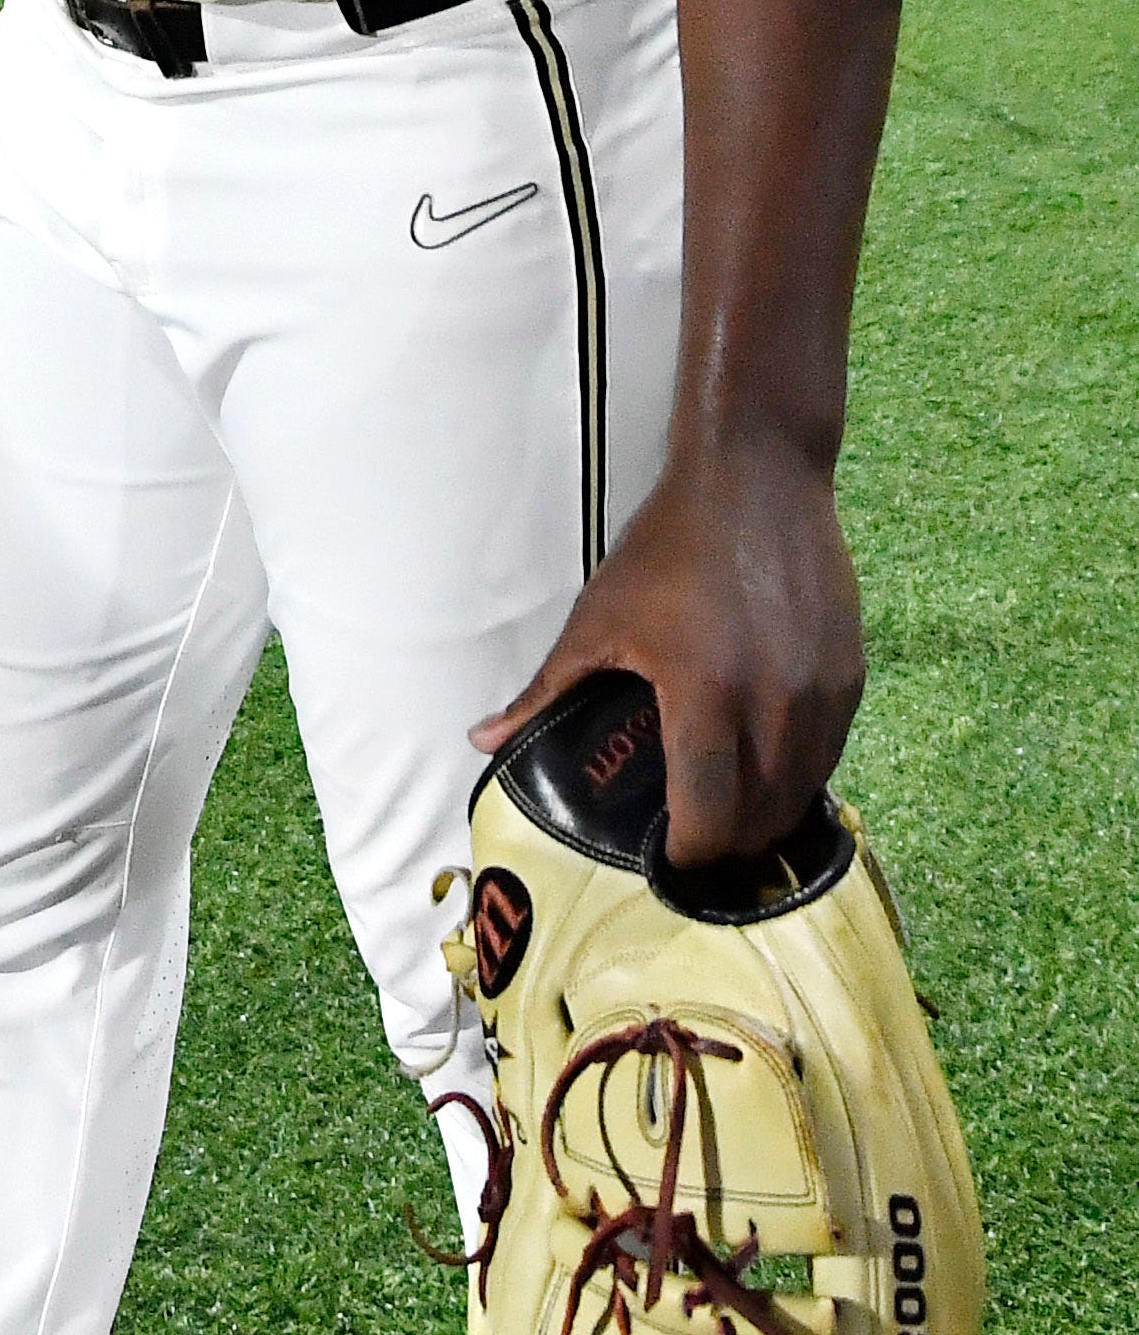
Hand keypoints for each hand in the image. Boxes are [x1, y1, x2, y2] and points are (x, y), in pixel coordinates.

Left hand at [475, 440, 861, 862]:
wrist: (756, 477)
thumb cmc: (668, 547)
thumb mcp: (598, 618)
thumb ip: (546, 692)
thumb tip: (482, 742)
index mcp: (707, 697)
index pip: (709, 818)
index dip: (686, 853)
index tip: (661, 858)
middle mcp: (777, 708)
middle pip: (760, 822)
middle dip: (724, 845)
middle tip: (690, 839)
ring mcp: (823, 695)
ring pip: (802, 796)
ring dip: (765, 816)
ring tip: (726, 807)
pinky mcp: (852, 677)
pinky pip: (829, 755)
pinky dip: (797, 774)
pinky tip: (764, 762)